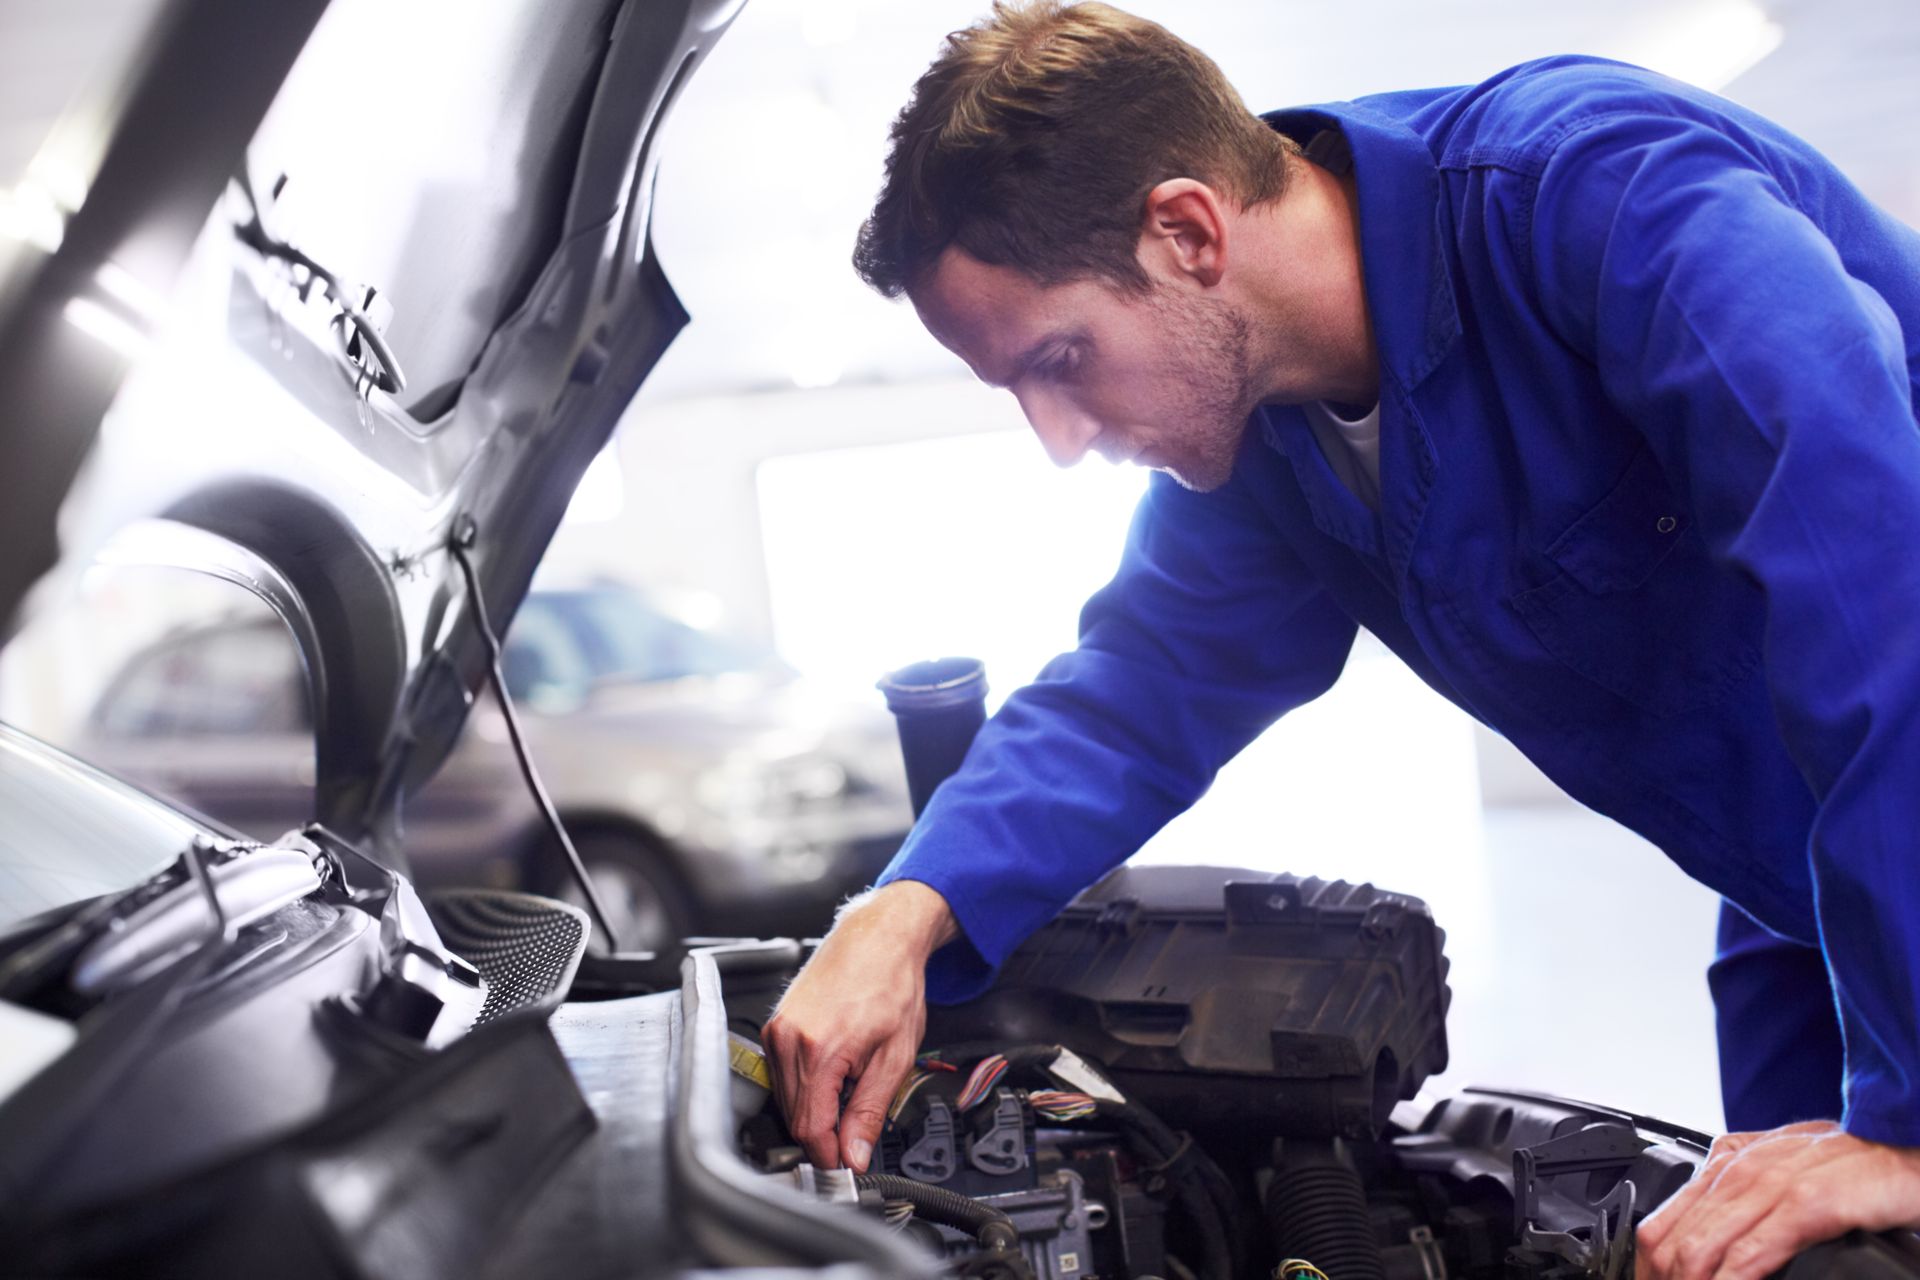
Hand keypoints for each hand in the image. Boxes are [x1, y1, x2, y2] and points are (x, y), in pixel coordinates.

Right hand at [762, 880, 957, 1170]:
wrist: (878, 938)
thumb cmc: (891, 983)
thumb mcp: (895, 1056)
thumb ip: (870, 1111)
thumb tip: (855, 1154)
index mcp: (818, 1050)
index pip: (810, 1129)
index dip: (830, 1155)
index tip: (847, 1165)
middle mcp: (787, 1040)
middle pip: (794, 1117)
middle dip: (825, 1133)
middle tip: (857, 1130)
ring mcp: (776, 1031)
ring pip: (785, 1098)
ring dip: (816, 1108)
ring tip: (851, 1084)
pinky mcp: (774, 1026)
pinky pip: (782, 1075)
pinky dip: (806, 1085)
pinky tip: (834, 1068)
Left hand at [1637, 1120, 1919, 1279]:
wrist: (1908, 1148)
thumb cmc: (1855, 1165)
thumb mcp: (1784, 1171)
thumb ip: (1746, 1194)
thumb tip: (1718, 1236)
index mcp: (1726, 1163)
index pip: (1662, 1222)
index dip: (1648, 1267)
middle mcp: (1737, 1170)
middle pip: (1673, 1241)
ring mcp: (1768, 1186)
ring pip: (1700, 1250)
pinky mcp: (1805, 1206)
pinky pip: (1749, 1256)